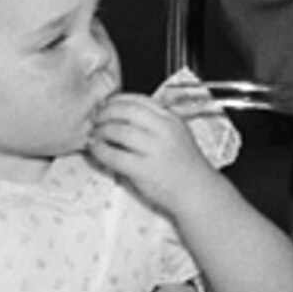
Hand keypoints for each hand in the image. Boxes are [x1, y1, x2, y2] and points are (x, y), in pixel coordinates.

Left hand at [84, 93, 210, 215]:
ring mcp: (155, 150)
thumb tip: (121, 114)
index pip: (139, 99)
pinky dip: (100, 150)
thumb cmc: (185, 166)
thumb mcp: (177, 134)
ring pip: (118, 131)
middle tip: (96, 118)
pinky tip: (96, 149)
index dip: (117, 100)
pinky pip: (114, 156)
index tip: (106, 104)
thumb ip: (155, 122)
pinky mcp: (144, 170)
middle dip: (105, 113)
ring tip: (95, 134)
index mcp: (171, 119)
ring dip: (101, 131)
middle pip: (126, 111)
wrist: (197, 191)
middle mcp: (164, 131)